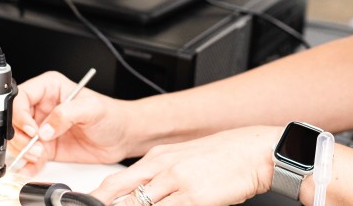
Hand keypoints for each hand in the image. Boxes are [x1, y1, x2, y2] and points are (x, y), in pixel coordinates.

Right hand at [10, 70, 131, 174]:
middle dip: (20, 136)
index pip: (21, 98)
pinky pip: (28, 156)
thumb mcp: (92, 109)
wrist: (123, 136)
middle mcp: (42, 107)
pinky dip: (26, 164)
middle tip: (36, 146)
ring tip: (40, 155)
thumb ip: (66, 114)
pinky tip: (31, 167)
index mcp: (49, 88)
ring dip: (23, 151)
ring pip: (18, 140)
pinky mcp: (46, 147)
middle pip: (14, 121)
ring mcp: (42, 128)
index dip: (20, 115)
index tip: (33, 130)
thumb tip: (45, 128)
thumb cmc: (111, 115)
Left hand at [90, 126, 278, 205]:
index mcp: (158, 157)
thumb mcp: (185, 161)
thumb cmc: (225, 158)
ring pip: (136, 205)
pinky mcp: (193, 197)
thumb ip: (162, 177)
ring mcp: (176, 182)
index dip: (97, 200)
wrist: (255, 152)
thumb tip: (145, 196)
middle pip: (118, 194)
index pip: (117, 182)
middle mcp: (161, 167)